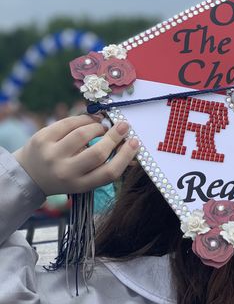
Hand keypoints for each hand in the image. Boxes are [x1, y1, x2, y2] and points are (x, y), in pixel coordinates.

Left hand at [14, 115, 139, 195]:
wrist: (28, 175)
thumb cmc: (65, 175)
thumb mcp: (83, 179)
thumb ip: (104, 167)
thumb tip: (133, 152)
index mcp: (80, 185)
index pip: (108, 173)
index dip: (125, 156)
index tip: (135, 142)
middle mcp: (65, 172)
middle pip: (97, 153)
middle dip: (114, 137)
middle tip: (124, 126)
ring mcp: (51, 155)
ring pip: (83, 134)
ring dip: (98, 126)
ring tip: (103, 125)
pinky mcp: (42, 139)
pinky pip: (68, 123)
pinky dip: (83, 119)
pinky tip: (89, 120)